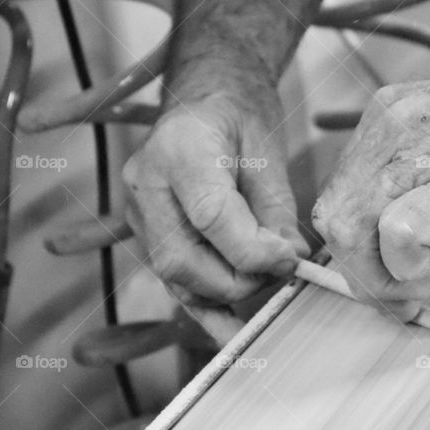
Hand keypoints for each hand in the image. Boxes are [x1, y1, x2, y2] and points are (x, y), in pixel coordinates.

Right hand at [122, 90, 308, 305]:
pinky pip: (173, 283)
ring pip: (176, 278)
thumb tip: (290, 259)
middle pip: (183, 258)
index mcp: (178, 149)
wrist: (206, 95)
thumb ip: (276, 207)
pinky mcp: (146, 235)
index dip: (254, 249)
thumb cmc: (240, 112)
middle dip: (241, 278)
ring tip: (269, 277)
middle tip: (284, 268)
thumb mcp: (267, 149)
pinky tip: (234, 334)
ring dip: (228, 292)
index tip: (291, 259)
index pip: (210, 216)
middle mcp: (145, 184)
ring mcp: (138, 213)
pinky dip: (206, 310)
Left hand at [312, 64, 429, 320]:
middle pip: (335, 219)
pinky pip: (402, 231)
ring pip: (353, 229)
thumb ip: (414, 185)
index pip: (339, 201)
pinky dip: (413, 264)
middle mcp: (394, 131)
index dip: (358, 252)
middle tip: (406, 292)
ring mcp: (424, 154)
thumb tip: (389, 245)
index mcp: (388, 122)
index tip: (389, 277)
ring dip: (386, 274)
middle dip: (364, 273)